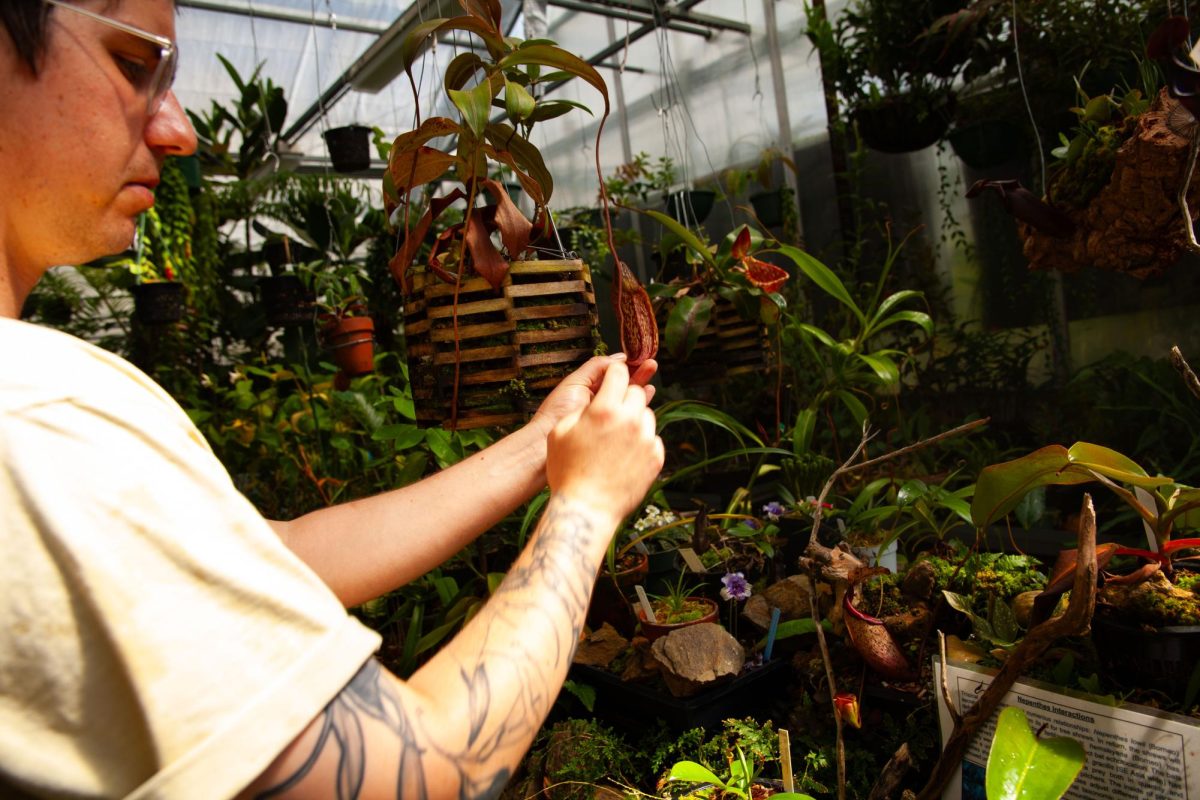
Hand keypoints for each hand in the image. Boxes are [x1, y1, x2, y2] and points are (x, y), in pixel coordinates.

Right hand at [544, 361, 664, 527]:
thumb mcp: (559, 432)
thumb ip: (580, 409)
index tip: (613, 375)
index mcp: (604, 409)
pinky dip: (642, 442)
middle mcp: (629, 420)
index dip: (614, 372)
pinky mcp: (656, 458)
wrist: (586, 509)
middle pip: (636, 392)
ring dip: (634, 420)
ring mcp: (646, 440)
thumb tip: (596, 402)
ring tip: (617, 438)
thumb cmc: (567, 472)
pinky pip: (652, 439)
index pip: (618, 372)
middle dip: (624, 397)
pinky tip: (625, 455)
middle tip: (611, 412)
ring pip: (647, 415)